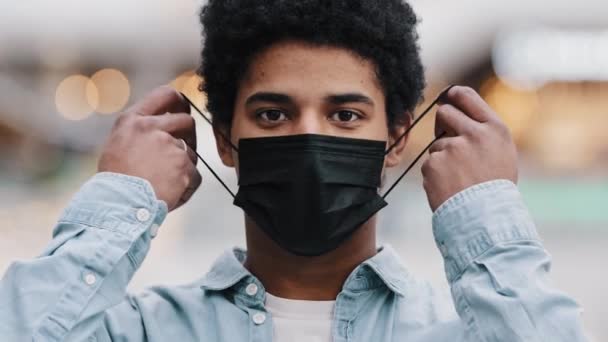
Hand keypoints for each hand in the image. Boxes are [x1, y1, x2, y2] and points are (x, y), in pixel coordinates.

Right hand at [98, 86, 201, 210]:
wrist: (116, 205)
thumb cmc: (115, 181)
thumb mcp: (119, 144)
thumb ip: (142, 132)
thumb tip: (166, 128)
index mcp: (133, 120)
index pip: (164, 95)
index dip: (179, 102)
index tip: (183, 109)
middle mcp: (152, 128)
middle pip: (186, 122)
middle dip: (189, 136)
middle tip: (182, 152)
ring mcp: (170, 146)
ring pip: (191, 153)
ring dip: (183, 169)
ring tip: (163, 184)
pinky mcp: (184, 166)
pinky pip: (195, 176)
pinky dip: (186, 188)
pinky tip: (169, 195)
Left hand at [422, 86, 517, 211]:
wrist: (485, 217)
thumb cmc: (495, 188)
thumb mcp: (502, 153)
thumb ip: (484, 133)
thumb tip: (461, 117)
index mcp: (494, 128)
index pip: (468, 97)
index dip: (454, 95)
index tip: (449, 96)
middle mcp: (473, 133)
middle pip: (444, 112)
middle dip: (442, 123)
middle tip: (449, 140)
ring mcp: (451, 147)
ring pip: (437, 144)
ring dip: (443, 158)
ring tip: (459, 179)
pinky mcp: (433, 163)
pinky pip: (429, 164)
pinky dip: (436, 175)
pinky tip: (449, 187)